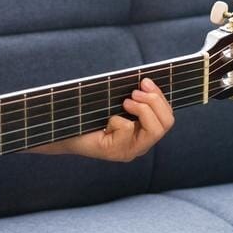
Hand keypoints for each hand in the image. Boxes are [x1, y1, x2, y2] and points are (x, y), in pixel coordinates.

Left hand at [48, 78, 174, 161]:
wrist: (65, 130)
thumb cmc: (91, 114)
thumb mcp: (117, 103)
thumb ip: (134, 97)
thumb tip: (146, 82)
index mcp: (144, 133)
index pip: (167, 118)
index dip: (160, 97)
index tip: (145, 80)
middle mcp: (141, 146)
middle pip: (166, 124)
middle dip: (154, 102)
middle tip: (134, 92)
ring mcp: (129, 151)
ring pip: (154, 130)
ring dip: (142, 110)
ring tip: (125, 102)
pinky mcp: (115, 152)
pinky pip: (128, 130)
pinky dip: (118, 120)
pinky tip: (106, 122)